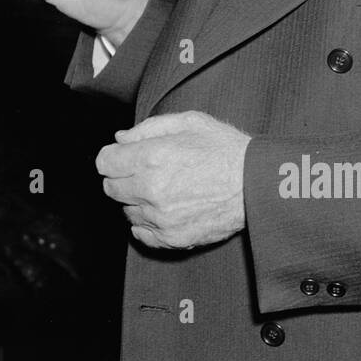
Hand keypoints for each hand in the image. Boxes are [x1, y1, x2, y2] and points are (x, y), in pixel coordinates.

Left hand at [96, 110, 249, 249]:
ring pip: (126, 211)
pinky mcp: (172, 238)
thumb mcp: (188, 122)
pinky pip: (141, 234)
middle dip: (122, 177)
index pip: (104, 162)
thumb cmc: (225, 149)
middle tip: (145, 171)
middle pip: (110, 187)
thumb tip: (120, 139)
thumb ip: (148, 128)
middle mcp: (151, 189)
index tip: (124, 157)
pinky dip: (146, 223)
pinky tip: (164, 210)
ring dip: (136, 201)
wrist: (257, 184)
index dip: (114, 157)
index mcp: (151, 157)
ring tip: (162, 190)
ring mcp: (160, 217)